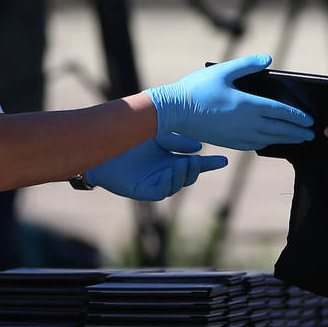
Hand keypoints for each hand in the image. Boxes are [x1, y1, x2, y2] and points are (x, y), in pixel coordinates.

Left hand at [87, 134, 227, 200]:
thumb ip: (177, 142)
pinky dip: (168, 182)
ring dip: (182, 175)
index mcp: (170, 159)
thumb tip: (198, 149)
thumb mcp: (158, 135)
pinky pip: (161, 191)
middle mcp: (165, 172)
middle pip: (188, 175)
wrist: (103, 144)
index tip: (224, 161)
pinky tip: (169, 171)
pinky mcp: (143, 190)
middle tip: (197, 161)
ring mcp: (154, 182)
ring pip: (177, 184)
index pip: (194, 162)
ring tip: (184, 164)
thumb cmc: (128, 137)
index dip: (209, 163)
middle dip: (196, 169)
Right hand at [146, 54, 313, 149]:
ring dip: (286, 140)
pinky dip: (268, 143)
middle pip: (279, 129)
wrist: (175, 111)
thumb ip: (248, 64)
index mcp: (248, 105)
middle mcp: (247, 123)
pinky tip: (271, 142)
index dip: (297, 116)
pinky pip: (254, 145)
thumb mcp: (223, 70)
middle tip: (311, 133)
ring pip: (269, 139)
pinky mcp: (229, 143)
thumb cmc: (198, 87)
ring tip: (298, 140)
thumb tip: (268, 59)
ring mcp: (238, 136)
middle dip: (297, 131)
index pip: (280, 112)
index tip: (309, 119)